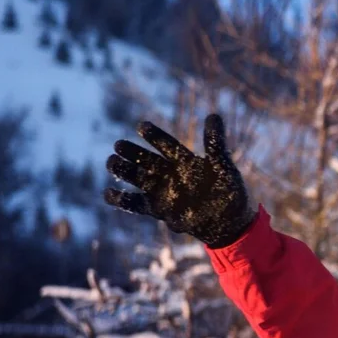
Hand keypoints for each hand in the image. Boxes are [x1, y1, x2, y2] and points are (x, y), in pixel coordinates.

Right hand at [103, 113, 255, 247]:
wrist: (228, 221)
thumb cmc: (227, 190)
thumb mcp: (223, 165)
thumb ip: (215, 143)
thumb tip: (213, 116)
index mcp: (184, 161)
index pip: (167, 145)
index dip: (155, 136)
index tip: (141, 127)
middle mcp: (169, 173)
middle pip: (146, 160)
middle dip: (132, 153)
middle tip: (118, 145)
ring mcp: (162, 191)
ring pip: (137, 178)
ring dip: (124, 171)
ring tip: (111, 162)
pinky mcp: (158, 209)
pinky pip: (136, 204)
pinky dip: (122, 200)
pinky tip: (108, 194)